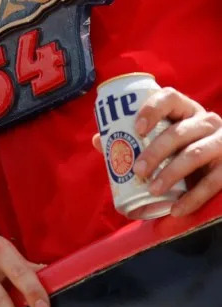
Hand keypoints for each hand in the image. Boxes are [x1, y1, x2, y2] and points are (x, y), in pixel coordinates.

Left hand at [93, 87, 221, 217]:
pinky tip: (176, 209)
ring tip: (152, 190)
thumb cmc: (182, 150)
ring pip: (196, 154)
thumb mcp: (163, 140)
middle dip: (156, 151)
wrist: (219, 167)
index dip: (152, 109)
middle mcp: (206, 121)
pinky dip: (193, 197)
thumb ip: (132, 139)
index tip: (136, 129)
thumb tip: (98, 140)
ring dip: (171, 173)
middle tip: (138, 170)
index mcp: (186, 110)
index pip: (170, 98)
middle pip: (180, 132)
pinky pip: (213, 182)